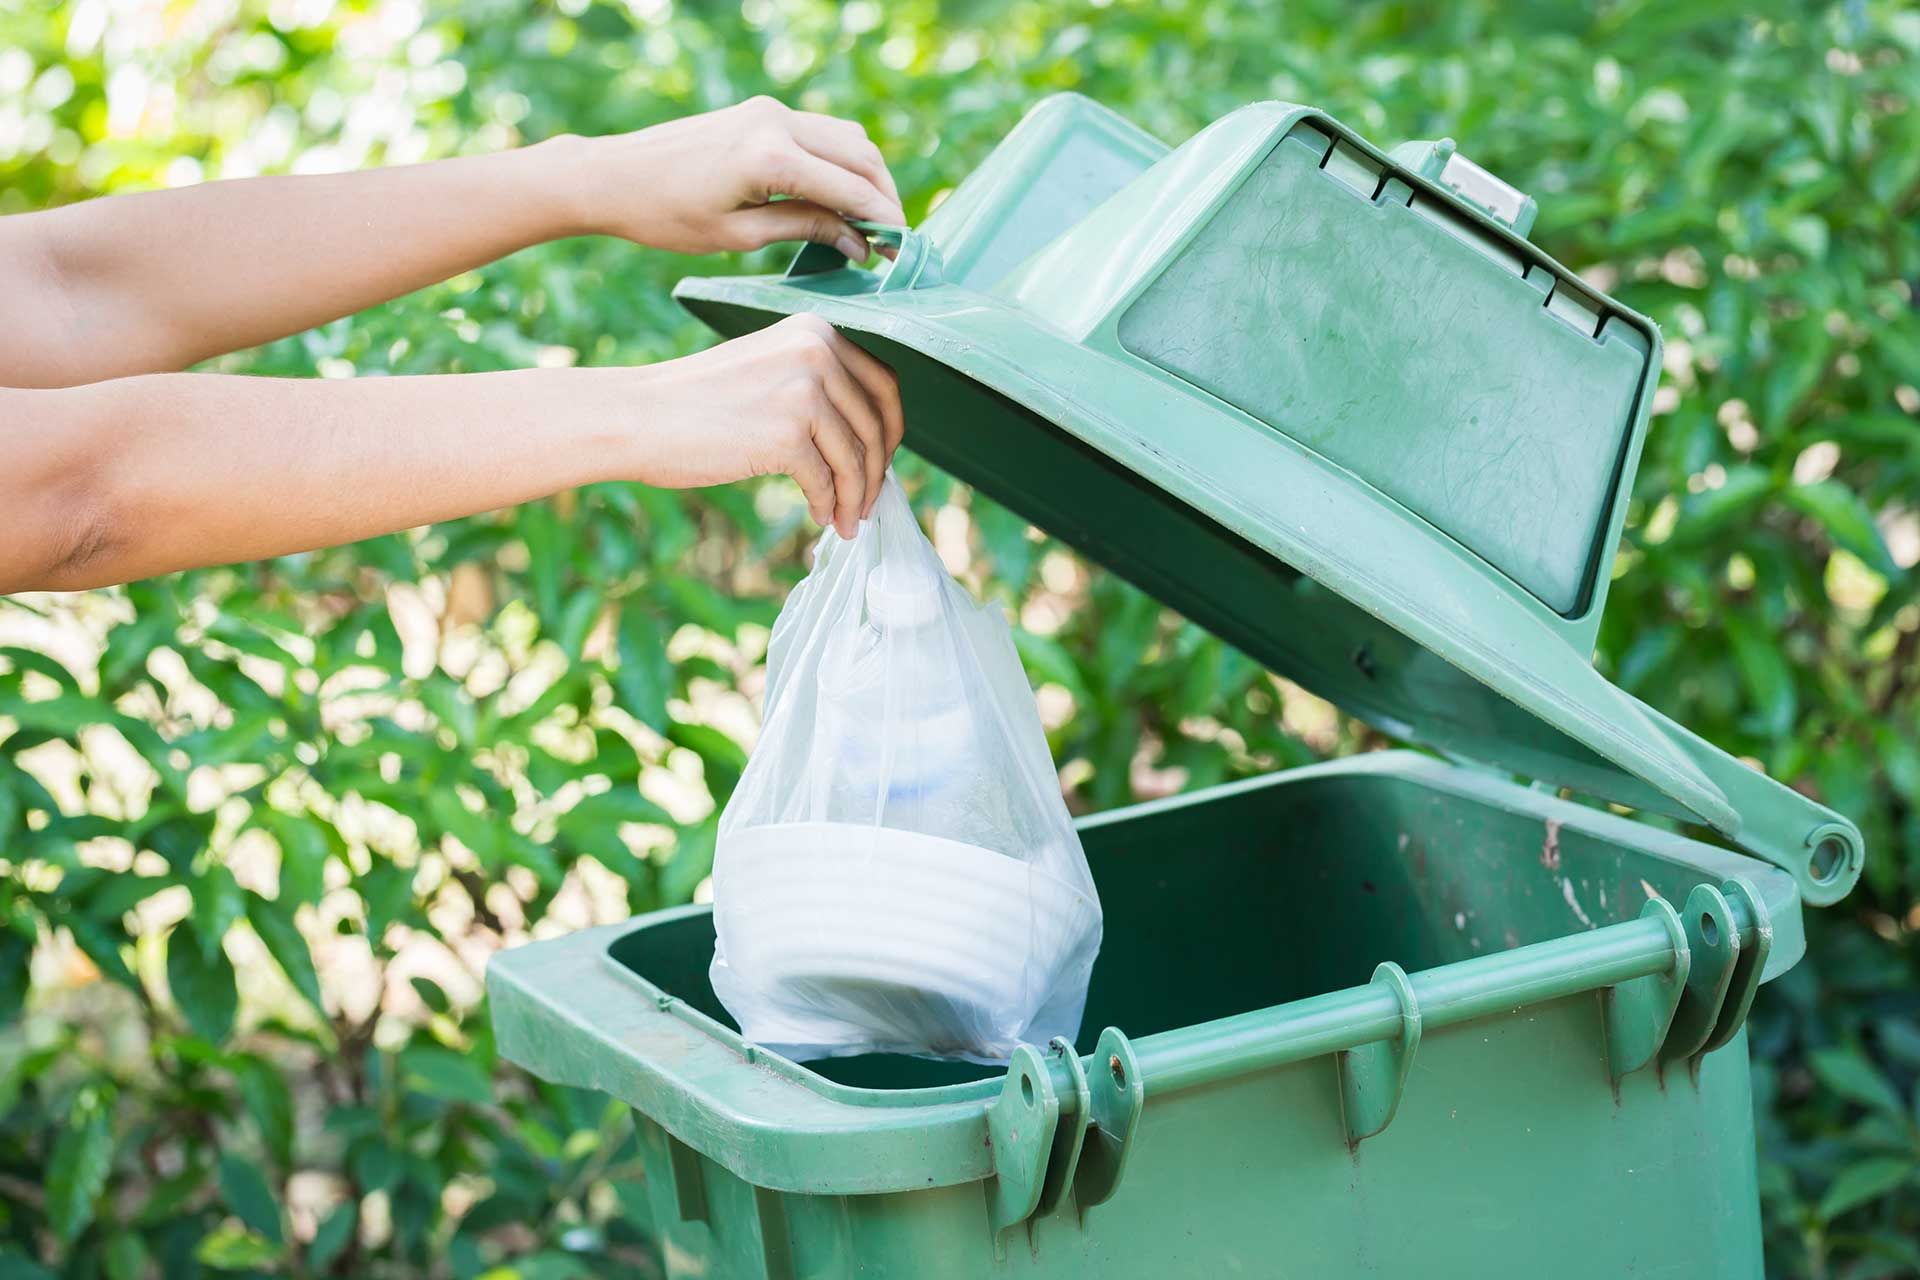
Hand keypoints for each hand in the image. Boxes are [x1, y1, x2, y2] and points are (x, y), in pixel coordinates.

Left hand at [559, 97, 904, 259]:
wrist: (613, 176)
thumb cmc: (666, 217)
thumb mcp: (739, 235)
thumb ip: (804, 229)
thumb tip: (858, 242)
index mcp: (770, 157)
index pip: (851, 188)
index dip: (884, 221)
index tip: (902, 253)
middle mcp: (776, 122)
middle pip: (862, 154)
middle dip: (885, 197)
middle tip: (895, 241)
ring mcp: (770, 111)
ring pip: (847, 137)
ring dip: (868, 177)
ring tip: (872, 222)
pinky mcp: (761, 112)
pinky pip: (822, 132)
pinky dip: (843, 162)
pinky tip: (842, 196)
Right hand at [629, 315, 903, 536]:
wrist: (640, 415)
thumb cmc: (698, 400)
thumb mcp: (768, 369)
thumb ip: (816, 385)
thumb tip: (864, 435)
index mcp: (816, 331)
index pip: (883, 384)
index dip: (890, 429)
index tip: (881, 461)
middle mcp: (818, 352)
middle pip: (876, 423)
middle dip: (877, 470)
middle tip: (867, 501)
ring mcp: (806, 392)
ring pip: (856, 457)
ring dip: (855, 497)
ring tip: (847, 520)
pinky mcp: (789, 435)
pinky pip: (827, 481)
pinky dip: (829, 505)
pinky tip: (821, 516)